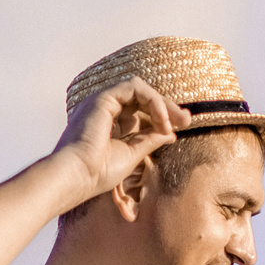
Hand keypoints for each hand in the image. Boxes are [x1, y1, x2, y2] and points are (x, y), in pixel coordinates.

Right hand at [53, 77, 187, 207]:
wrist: (77, 176)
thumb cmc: (97, 173)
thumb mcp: (132, 155)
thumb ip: (149, 140)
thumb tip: (169, 132)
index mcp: (108, 123)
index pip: (140, 111)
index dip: (162, 115)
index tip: (181, 126)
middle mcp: (104, 109)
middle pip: (142, 98)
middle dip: (167, 107)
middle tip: (187, 120)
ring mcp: (102, 101)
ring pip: (140, 89)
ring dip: (162, 104)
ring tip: (176, 122)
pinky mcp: (103, 98)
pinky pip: (135, 87)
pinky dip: (152, 101)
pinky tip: (161, 120)